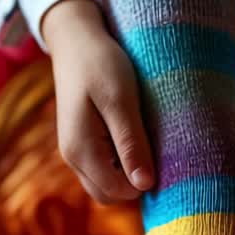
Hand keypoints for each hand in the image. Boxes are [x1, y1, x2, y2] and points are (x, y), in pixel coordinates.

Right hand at [41, 0, 153, 203]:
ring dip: (126, 172)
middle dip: (134, 182)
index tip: (162, 155)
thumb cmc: (101, 64)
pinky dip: (119, 162)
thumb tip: (145, 184)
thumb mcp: (121, 101)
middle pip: (109, 195)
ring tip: (142, 139)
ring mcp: (73, 151)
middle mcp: (72, 157)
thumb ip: (131, 144)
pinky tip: (132, 135)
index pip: (117, 192)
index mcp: (81, 150)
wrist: (76, 40)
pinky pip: (102, 168)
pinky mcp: (80, 143)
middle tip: (153, 148)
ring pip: (105, 183)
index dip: (143, 182)